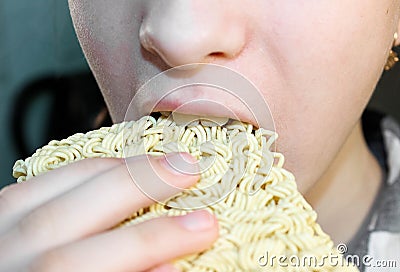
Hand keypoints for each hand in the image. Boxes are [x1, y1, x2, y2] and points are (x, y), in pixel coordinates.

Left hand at [0, 153, 217, 271]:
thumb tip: (169, 266)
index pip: (81, 266)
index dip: (151, 242)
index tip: (201, 229)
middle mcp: (3, 262)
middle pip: (62, 220)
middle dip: (136, 187)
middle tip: (187, 171)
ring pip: (48, 191)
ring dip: (115, 170)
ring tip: (161, 163)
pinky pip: (36, 181)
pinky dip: (83, 170)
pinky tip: (116, 166)